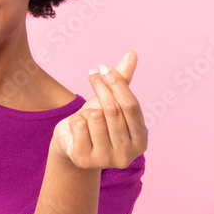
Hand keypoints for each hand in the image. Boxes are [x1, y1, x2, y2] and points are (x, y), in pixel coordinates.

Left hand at [50, 49, 147, 169]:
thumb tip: (132, 53)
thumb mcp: (112, 100)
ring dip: (86, 111)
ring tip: (87, 119)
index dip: (117, 83)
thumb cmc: (98, 120)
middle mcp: (127, 155)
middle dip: (100, 88)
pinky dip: (75, 120)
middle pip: (112, 110)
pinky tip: (77, 130)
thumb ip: (123, 79)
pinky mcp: (84, 160)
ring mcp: (106, 160)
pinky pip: (78, 125)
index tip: (103, 67)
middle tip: (92, 74)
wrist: (73, 143)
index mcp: (141, 140)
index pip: (131, 105)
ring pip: (94, 117)